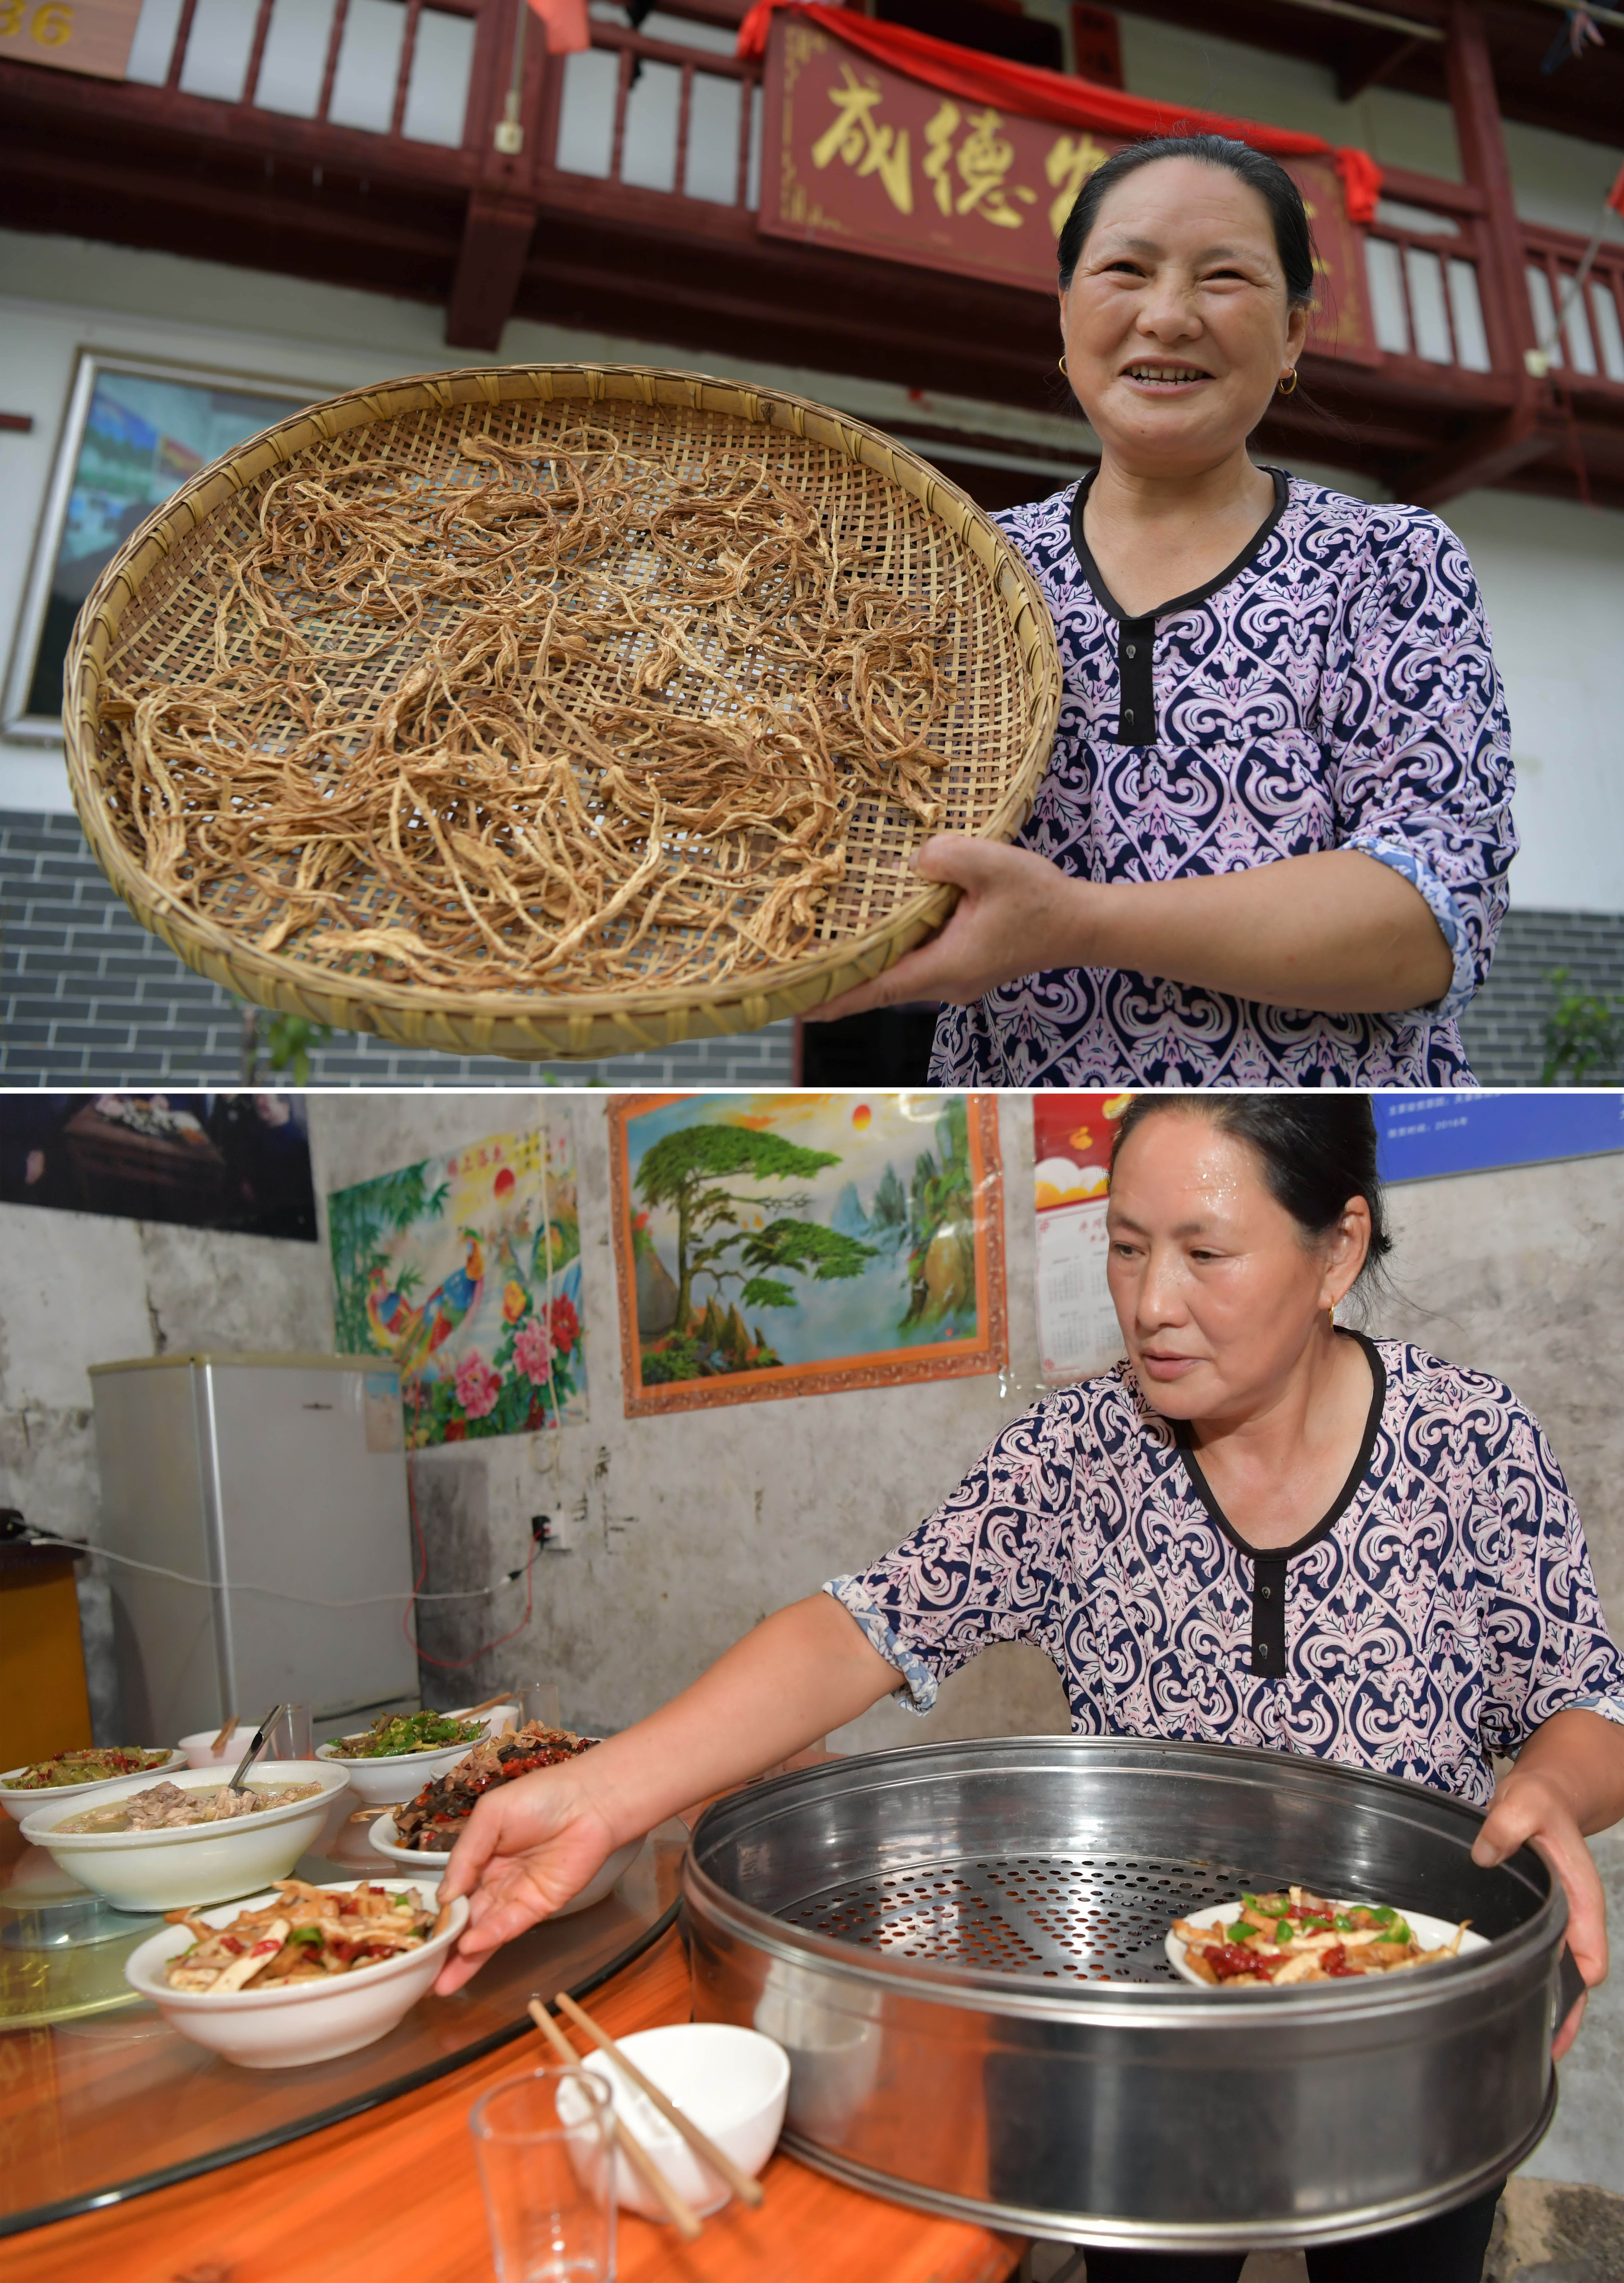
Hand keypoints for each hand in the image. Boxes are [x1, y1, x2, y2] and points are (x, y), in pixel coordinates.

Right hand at [432, 1763, 621, 1995]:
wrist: (589, 1802)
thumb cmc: (539, 1797)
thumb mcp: (491, 1815)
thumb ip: (465, 1855)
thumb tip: (444, 1896)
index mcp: (479, 1857)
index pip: (452, 1892)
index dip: (435, 1913)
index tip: (411, 1936)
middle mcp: (494, 1881)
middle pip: (465, 1919)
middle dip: (444, 1946)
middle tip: (416, 1974)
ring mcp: (516, 1896)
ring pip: (484, 1931)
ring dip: (462, 1957)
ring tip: (437, 1984)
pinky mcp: (538, 1907)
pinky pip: (509, 1925)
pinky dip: (489, 1938)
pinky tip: (468, 1948)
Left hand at [807, 833, 1089, 1021]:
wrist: (1081, 925)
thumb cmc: (1042, 899)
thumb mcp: (995, 865)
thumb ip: (949, 856)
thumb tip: (916, 859)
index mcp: (946, 966)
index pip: (878, 989)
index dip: (836, 997)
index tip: (797, 1005)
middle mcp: (946, 983)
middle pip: (881, 987)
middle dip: (840, 980)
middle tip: (795, 971)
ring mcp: (956, 980)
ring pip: (899, 976)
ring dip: (866, 966)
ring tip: (823, 952)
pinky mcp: (965, 967)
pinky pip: (917, 964)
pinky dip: (892, 956)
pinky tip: (873, 937)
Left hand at [1473, 1765, 1606, 2058]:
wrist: (1542, 1798)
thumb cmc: (1541, 1803)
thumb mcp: (1526, 1802)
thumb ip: (1507, 1824)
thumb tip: (1485, 1853)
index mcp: (1581, 1899)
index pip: (1590, 1956)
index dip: (1577, 1987)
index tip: (1559, 2013)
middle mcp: (1573, 1916)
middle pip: (1577, 1976)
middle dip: (1564, 2013)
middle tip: (1544, 2049)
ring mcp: (1557, 1919)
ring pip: (1558, 1970)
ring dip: (1547, 2001)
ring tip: (1524, 2039)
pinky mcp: (1538, 1916)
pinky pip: (1539, 1953)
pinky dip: (1531, 1976)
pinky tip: (1507, 1994)